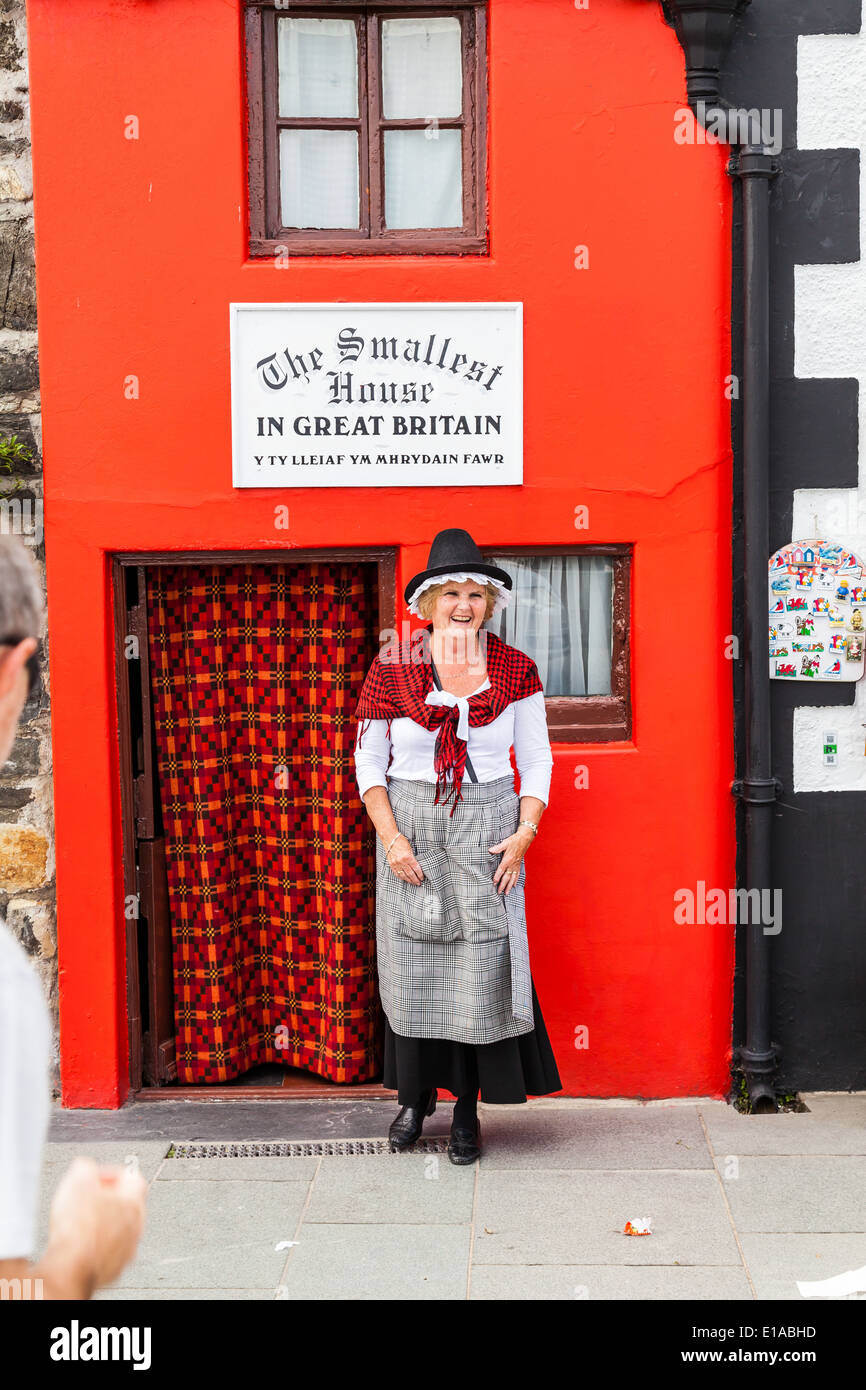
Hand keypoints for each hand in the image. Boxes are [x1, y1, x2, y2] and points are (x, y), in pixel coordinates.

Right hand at [45, 1156, 147, 1295]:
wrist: (71, 1267)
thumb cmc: (77, 1228)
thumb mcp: (78, 1180)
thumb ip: (86, 1166)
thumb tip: (86, 1166)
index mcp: (133, 1202)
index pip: (134, 1177)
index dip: (111, 1172)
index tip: (95, 1176)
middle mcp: (136, 1227)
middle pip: (128, 1204)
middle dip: (108, 1198)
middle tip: (88, 1198)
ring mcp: (126, 1250)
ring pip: (119, 1230)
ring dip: (103, 1223)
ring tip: (81, 1222)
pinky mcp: (113, 1269)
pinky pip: (108, 1251)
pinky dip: (96, 1245)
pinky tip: (80, 1243)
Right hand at [385, 833, 423, 884]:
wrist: (390, 838)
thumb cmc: (401, 841)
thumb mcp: (410, 848)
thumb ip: (413, 857)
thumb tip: (417, 866)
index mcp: (408, 857)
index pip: (416, 868)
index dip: (420, 874)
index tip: (422, 878)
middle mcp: (401, 862)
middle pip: (410, 874)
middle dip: (415, 880)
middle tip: (419, 883)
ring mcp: (396, 864)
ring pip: (403, 875)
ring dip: (409, 880)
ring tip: (413, 883)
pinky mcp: (391, 864)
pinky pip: (397, 873)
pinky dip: (401, 877)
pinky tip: (404, 879)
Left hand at [488, 825, 533, 894]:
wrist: (525, 838)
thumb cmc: (514, 840)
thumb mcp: (505, 842)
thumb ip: (497, 848)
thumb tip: (490, 850)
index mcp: (508, 859)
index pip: (501, 870)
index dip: (497, 877)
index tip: (494, 883)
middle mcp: (512, 864)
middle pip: (507, 877)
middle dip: (503, 885)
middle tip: (499, 892)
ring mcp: (516, 865)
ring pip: (512, 878)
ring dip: (509, 886)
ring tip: (506, 893)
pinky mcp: (519, 865)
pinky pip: (517, 875)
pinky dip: (515, 880)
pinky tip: (514, 885)